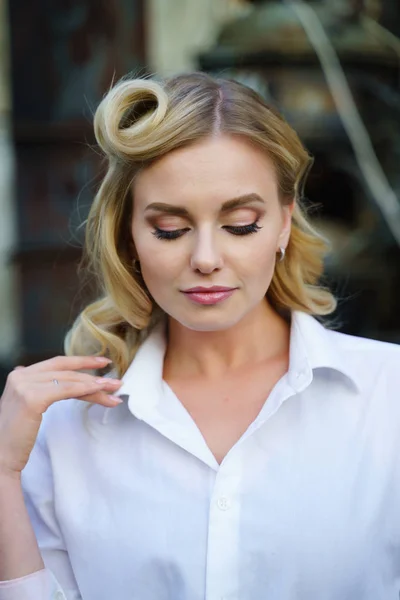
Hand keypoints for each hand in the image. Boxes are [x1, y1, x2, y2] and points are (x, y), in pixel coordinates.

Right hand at [0, 356, 122, 477]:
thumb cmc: (15, 437)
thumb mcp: (28, 406)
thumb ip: (40, 390)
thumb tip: (63, 384)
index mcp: (20, 375)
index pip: (57, 364)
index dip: (81, 361)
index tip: (101, 362)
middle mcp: (20, 375)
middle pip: (65, 371)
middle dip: (92, 374)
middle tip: (115, 380)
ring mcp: (24, 385)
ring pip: (69, 380)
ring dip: (95, 385)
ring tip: (113, 389)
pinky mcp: (31, 398)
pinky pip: (66, 390)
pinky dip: (85, 390)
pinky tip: (99, 391)